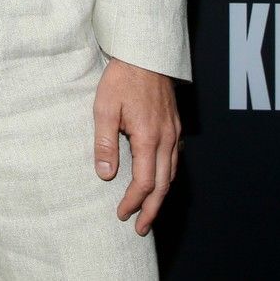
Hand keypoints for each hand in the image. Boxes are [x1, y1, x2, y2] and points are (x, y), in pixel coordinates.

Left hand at [92, 57, 181, 235]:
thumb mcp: (105, 108)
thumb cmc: (122, 78)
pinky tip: (160, 178)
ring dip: (161, 195)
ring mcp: (174, 131)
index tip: (121, 213)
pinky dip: (168, 176)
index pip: (145, 182)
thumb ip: (105, 142)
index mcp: (149, 137)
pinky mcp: (175, 124)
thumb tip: (105, 174)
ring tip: (150, 209)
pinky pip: (175, 158)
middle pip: (164, 184)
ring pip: (172, 173)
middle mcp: (166, 138)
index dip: (134, 201)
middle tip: (141, 227)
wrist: (144, 53)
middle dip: (152, 209)